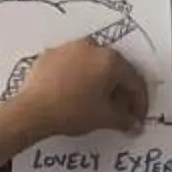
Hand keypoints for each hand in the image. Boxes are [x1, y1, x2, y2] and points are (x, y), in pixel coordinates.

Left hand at [4, 38, 148, 144]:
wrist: (31, 111)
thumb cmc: (71, 111)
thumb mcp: (104, 118)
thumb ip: (124, 120)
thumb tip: (133, 124)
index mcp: (111, 60)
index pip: (134, 81)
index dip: (139, 103)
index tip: (137, 118)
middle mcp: (92, 47)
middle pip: (115, 70)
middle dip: (120, 92)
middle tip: (121, 113)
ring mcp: (70, 48)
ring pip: (93, 65)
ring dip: (100, 83)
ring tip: (98, 104)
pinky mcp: (51, 54)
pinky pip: (73, 65)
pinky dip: (79, 78)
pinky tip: (76, 95)